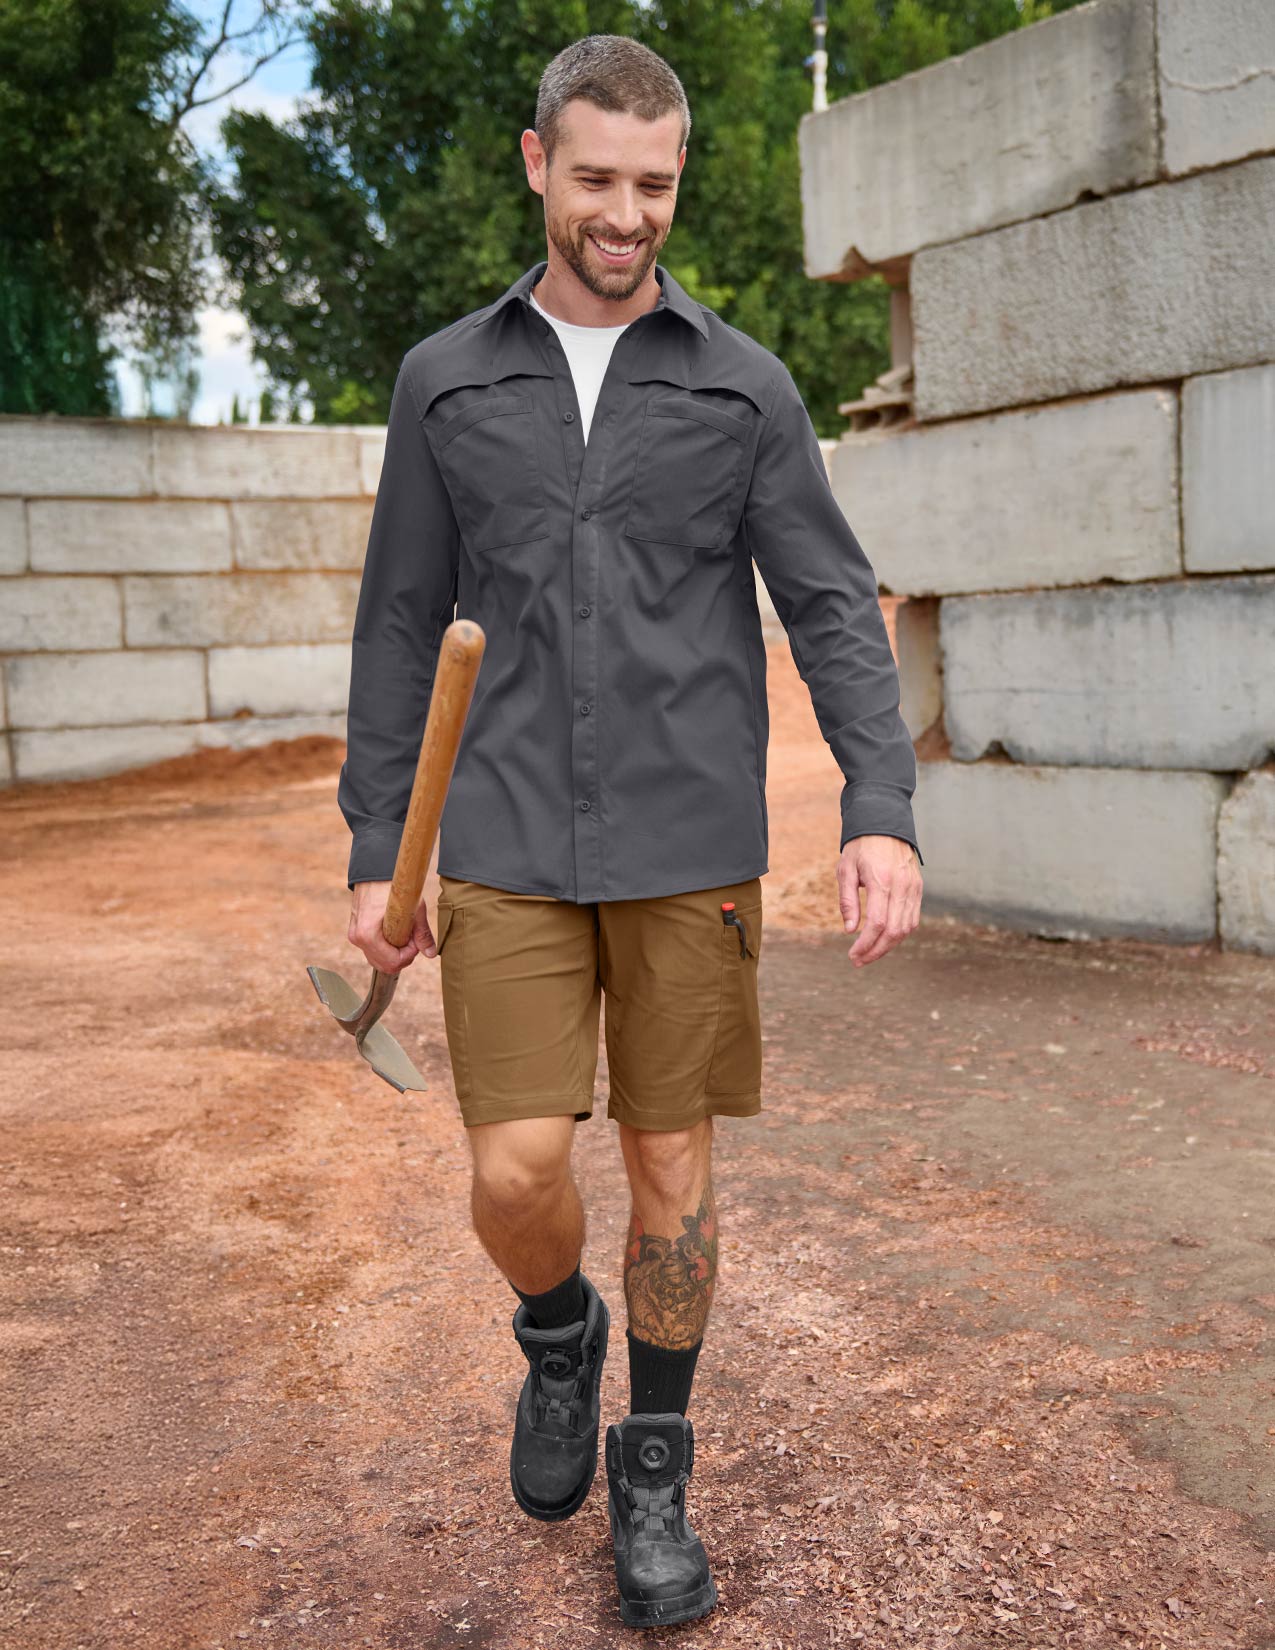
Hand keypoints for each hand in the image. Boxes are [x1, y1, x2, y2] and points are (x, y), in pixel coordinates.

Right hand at [348, 880, 437, 973]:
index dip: (410, 954)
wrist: (374, 869)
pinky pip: (372, 950)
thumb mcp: (413, 909)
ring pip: (377, 960)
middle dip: (402, 955)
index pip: (393, 962)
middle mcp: (358, 938)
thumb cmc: (393, 886)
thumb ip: (422, 933)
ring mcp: (354, 936)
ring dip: (394, 952)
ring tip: (403, 932)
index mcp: (368, 935)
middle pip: (384, 965)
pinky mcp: (356, 931)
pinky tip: (394, 932)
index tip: (415, 938)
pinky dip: (385, 947)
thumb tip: (431, 954)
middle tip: (411, 936)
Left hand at [839, 836, 921, 967]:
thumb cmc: (860, 847)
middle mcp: (902, 886)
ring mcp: (913, 888)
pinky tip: (884, 939)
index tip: (853, 955)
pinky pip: (912, 919)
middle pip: (894, 931)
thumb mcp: (845, 870)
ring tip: (869, 953)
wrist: (885, 825)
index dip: (865, 944)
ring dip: (888, 946)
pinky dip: (899, 933)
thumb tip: (850, 930)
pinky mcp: (918, 889)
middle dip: (876, 951)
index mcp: (882, 880)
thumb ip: (847, 901)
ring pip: (906, 928)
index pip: (877, 923)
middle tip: (859, 961)